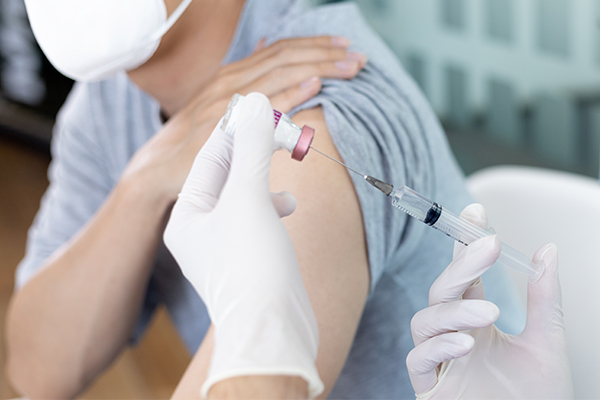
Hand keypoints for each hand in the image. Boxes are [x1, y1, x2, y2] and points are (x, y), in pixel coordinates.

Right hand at [122, 36, 366, 205]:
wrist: (161, 167)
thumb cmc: (198, 138)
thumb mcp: (222, 103)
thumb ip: (247, 81)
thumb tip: (267, 50)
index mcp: (235, 74)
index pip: (281, 50)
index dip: (314, 45)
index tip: (345, 47)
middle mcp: (232, 80)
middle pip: (286, 56)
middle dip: (325, 53)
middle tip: (358, 56)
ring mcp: (228, 100)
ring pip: (280, 73)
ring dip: (319, 66)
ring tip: (350, 66)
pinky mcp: (225, 124)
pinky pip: (264, 105)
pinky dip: (291, 92)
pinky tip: (316, 85)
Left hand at [164, 93, 322, 397]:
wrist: (272, 331)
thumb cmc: (251, 265)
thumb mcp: (248, 199)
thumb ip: (251, 150)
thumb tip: (255, 105)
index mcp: (188, 215)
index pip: (210, 157)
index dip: (237, 128)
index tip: (262, 105)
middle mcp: (201, 229)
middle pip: (229, 174)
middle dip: (255, 150)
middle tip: (281, 128)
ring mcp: (225, 245)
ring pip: (246, 194)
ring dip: (267, 174)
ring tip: (287, 159)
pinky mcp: (250, 257)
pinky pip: (258, 216)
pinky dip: (273, 203)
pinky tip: (289, 204)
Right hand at [406, 204, 573, 398]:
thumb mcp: (548, 344)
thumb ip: (543, 300)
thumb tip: (547, 250)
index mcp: (476, 321)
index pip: (465, 275)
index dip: (465, 244)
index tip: (476, 214)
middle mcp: (454, 335)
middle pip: (441, 290)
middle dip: (461, 266)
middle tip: (486, 246)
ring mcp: (440, 360)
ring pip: (426, 320)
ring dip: (454, 310)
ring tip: (489, 313)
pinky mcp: (430, 386)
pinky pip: (420, 358)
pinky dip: (440, 346)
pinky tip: (468, 343)